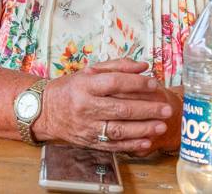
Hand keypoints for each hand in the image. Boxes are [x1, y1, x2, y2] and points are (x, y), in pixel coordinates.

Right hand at [33, 59, 173, 152]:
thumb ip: (117, 66)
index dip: (136, 83)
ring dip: (142, 129)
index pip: (114, 83)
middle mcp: (85, 106)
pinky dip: (131, 144)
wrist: (45, 111)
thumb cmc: (70, 88)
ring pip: (118, 129)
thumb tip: (143, 66)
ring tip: (161, 125)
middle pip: (120, 108)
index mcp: (84, 85)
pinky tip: (147, 141)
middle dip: (146, 109)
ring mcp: (87, 126)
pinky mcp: (88, 141)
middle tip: (166, 108)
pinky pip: (113, 145)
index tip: (154, 84)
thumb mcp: (89, 72)